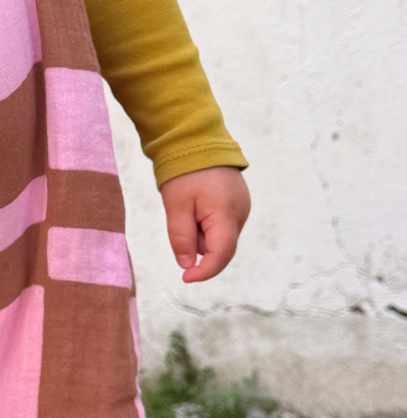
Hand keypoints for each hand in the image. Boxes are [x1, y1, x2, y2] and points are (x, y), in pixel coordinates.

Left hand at [159, 166, 249, 282]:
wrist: (197, 139)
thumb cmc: (185, 171)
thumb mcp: (176, 206)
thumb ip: (182, 238)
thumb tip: (188, 265)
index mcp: (227, 214)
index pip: (221, 255)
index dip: (205, 271)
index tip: (185, 277)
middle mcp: (241, 213)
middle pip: (220, 246)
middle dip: (198, 243)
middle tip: (182, 216)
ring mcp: (242, 207)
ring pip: (220, 236)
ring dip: (202, 231)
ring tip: (190, 204)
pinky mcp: (238, 202)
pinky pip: (222, 223)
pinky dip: (207, 221)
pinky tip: (198, 202)